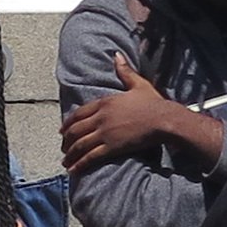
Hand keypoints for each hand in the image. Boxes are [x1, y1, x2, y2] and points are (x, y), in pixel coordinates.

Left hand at [61, 50, 198, 174]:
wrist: (164, 119)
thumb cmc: (154, 103)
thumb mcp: (138, 84)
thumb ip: (125, 71)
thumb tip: (116, 55)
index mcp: (105, 102)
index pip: (79, 113)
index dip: (68, 123)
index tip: (62, 130)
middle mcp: (101, 117)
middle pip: (76, 130)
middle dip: (66, 140)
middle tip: (63, 148)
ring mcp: (105, 133)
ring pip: (80, 144)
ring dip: (70, 155)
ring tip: (66, 162)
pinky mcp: (111, 147)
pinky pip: (90, 156)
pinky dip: (79, 164)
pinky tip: (73, 170)